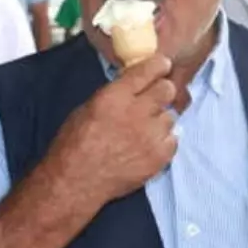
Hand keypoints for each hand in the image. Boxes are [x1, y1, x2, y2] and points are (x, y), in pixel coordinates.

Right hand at [43, 54, 177, 206]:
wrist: (76, 182)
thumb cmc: (74, 145)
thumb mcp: (88, 108)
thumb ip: (115, 94)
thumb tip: (134, 84)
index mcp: (115, 97)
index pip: (148, 70)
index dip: (159, 65)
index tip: (163, 65)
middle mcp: (137, 113)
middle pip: (167, 89)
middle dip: (162, 91)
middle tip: (154, 100)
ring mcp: (151, 135)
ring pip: (170, 116)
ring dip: (160, 120)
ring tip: (143, 131)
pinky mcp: (159, 156)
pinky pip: (173, 139)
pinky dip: (163, 141)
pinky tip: (147, 146)